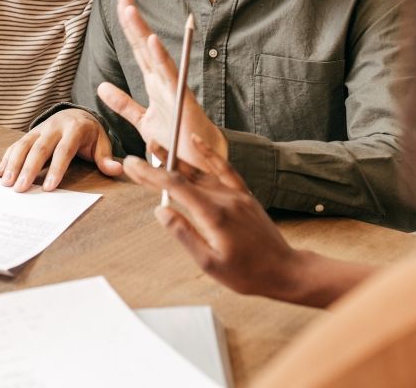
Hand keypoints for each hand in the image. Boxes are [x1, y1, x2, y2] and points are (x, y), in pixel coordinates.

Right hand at [0, 108, 121, 191]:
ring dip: (13, 164)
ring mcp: (39, 129)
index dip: (56, 169)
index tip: (49, 188)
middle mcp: (54, 127)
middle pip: (39, 148)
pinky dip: (6, 158)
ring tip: (5, 183)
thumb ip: (106, 157)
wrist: (76, 114)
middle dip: (29, 169)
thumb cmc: (89, 134)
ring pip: (23, 145)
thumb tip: (116, 169)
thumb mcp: (102, 143)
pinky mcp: (29, 134)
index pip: (64, 150)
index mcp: (74, 129)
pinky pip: (15, 145)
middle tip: (20, 189)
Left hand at [96, 0, 227, 165]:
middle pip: (143, 45)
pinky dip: (160, 58)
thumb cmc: (177, 138)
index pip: (138, 49)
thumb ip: (123, 103)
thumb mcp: (142, 120)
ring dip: (141, 31)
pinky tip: (151, 40)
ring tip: (130, 10)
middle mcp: (162, 80)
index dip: (128, 27)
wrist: (201, 161)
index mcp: (154, 82)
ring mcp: (172, 87)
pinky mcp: (181, 99)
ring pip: (153, 54)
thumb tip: (102, 87)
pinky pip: (169, 76)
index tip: (122, 3)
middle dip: (133, 20)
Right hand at [123, 135, 304, 299]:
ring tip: (156, 147)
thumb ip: (184, 234)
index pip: (175, 187)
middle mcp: (225, 198)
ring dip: (176, 159)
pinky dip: (209, 154)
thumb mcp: (209, 263)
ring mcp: (236, 194)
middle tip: (132, 159)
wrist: (283, 270)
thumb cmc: (246, 273)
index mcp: (213, 214)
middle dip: (156, 167)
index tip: (131, 165)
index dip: (150, 175)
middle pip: (184, 177)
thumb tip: (160, 211)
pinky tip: (196, 142)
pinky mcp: (244, 195)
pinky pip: (224, 168)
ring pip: (201, 171)